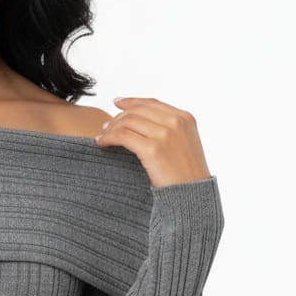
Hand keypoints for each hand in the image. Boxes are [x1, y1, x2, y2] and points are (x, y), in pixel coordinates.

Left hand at [95, 96, 213, 188]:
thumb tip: (142, 123)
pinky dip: (108, 137)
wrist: (193, 194)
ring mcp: (165, 134)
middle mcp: (175, 122)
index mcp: (184, 118)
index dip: (132, 101)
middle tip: (105, 126)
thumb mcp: (185, 143)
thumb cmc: (187, 175)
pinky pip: (122, 136)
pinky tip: (102, 143)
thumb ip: (170, 129)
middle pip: (137, 111)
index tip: (118, 102)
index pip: (151, 103)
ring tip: (103, 136)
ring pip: (127, 121)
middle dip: (118, 116)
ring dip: (111, 128)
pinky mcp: (153, 149)